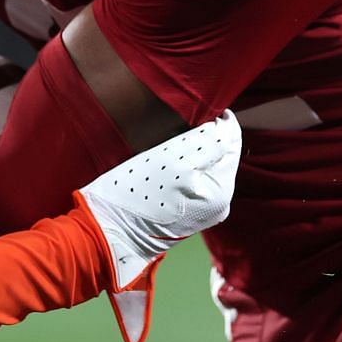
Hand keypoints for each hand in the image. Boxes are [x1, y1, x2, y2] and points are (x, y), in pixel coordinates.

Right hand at [77, 114, 240, 289]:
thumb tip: (227, 127)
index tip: (199, 110)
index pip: (231, 143)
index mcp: (222, 190)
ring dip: (196, 152)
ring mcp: (206, 211)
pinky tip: (166, 167)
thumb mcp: (170, 160)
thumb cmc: (135, 192)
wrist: (110, 232)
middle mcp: (221, 203)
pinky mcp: (190, 214)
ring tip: (169, 146)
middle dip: (207, 138)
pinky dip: (187, 168)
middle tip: (179, 127)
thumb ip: (206, 143)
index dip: (218, 121)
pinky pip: (197, 181)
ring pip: (208, 167)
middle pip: (221, 156)